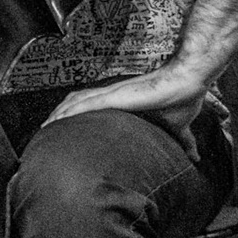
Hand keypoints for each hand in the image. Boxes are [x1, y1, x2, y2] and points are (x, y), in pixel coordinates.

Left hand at [47, 66, 208, 160]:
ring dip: (58, 115)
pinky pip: (86, 103)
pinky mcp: (115, 95)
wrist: (188, 81)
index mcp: (121, 101)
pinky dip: (69, 111)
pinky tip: (57, 119)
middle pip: (75, 103)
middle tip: (44, 131)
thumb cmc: (182, 98)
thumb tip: (193, 156)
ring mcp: (111, 94)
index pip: (89, 107)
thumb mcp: (178, 127)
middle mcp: (112, 95)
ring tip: (43, 128)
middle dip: (58, 117)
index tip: (63, 132)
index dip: (74, 117)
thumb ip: (182, 141)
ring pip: (75, 102)